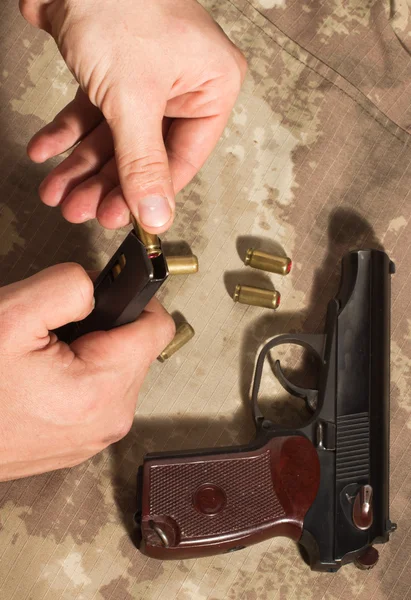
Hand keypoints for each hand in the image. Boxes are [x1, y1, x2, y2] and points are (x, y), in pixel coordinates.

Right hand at [0, 263, 173, 479]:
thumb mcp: (12, 316)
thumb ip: (68, 286)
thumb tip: (97, 284)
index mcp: (102, 390)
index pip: (157, 328)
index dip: (135, 298)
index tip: (110, 291)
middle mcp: (109, 419)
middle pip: (135, 348)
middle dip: (102, 327)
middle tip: (56, 330)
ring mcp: (96, 434)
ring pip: (116, 369)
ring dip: (89, 351)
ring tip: (43, 356)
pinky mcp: (81, 439)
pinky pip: (97, 392)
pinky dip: (79, 375)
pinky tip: (43, 376)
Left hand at [20, 0, 246, 232]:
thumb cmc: (118, 0)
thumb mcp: (134, 98)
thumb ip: (143, 162)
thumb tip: (157, 213)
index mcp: (211, 87)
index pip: (183, 159)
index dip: (149, 194)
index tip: (123, 219)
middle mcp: (182, 86)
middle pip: (143, 154)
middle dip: (106, 185)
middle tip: (84, 209)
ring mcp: (145, 80)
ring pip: (114, 140)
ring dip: (82, 167)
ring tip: (60, 191)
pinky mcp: (111, 72)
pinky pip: (92, 115)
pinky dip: (67, 133)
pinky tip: (48, 151)